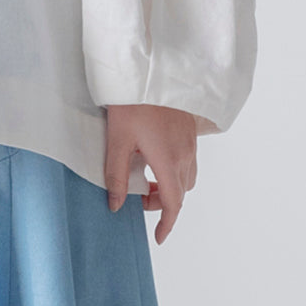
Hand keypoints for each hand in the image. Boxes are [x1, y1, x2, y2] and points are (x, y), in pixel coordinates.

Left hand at [104, 104, 197, 244]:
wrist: (151, 68)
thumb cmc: (133, 102)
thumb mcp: (118, 139)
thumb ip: (116, 174)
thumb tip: (115, 204)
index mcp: (169, 160)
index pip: (174, 203)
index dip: (167, 224)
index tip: (158, 237)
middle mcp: (186, 153)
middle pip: (181, 191)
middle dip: (164, 202)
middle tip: (139, 198)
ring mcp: (190, 141)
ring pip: (186, 175)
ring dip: (170, 184)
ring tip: (146, 177)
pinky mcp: (190, 128)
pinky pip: (188, 159)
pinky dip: (175, 168)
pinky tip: (155, 155)